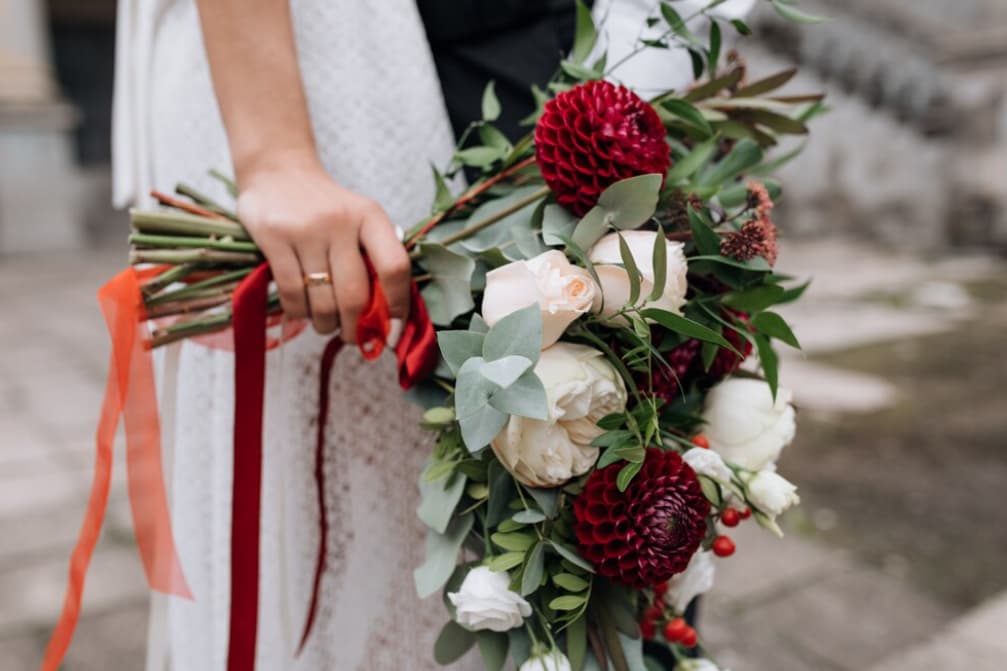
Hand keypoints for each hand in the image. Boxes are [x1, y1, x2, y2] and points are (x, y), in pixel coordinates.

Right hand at [236, 156, 409, 341]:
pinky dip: (300, 314)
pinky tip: (303, 311)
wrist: (277, 170)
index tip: (392, 332)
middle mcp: (340, 221)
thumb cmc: (327, 207)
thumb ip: (376, 259)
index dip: (397, 307)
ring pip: (322, 301)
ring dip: (327, 325)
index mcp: (371, 216)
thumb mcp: (360, 221)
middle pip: (355, 295)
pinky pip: (292, 294)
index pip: (395, 267)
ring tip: (326, 324)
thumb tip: (389, 319)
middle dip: (356, 329)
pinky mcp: (274, 238)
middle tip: (354, 338)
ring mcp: (305, 230)